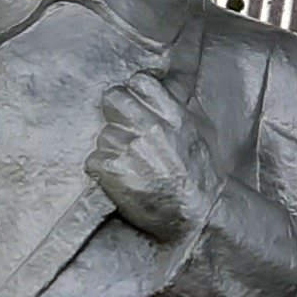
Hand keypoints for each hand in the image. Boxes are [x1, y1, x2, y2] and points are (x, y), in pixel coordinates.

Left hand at [86, 72, 213, 241]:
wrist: (200, 214)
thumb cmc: (202, 176)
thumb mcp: (201, 131)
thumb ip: (179, 107)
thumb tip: (168, 85)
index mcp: (172, 114)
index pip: (139, 82)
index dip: (134, 94)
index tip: (137, 107)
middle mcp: (150, 126)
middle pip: (113, 99)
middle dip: (116, 115)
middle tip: (124, 134)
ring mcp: (130, 148)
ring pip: (103, 135)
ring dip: (111, 149)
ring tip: (130, 167)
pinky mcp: (114, 171)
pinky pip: (94, 161)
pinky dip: (102, 171)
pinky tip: (119, 180)